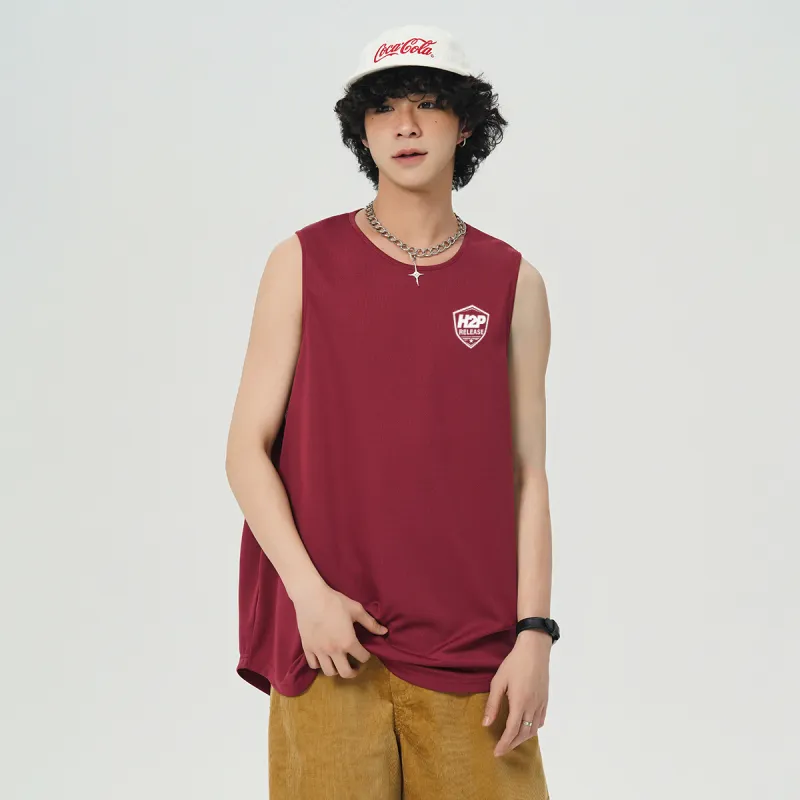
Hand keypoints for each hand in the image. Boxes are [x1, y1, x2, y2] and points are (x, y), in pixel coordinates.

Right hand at [292, 582, 388, 678]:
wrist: (311, 597)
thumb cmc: (335, 602)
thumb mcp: (356, 610)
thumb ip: (370, 623)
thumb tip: (384, 632)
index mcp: (348, 642)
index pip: (363, 657)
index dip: (366, 656)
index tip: (365, 652)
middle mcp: (334, 651)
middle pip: (346, 673)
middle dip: (353, 672)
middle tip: (355, 666)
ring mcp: (319, 651)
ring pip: (329, 672)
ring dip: (336, 670)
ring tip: (339, 663)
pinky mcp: (307, 648)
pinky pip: (313, 665)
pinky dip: (320, 664)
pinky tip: (324, 658)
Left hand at [482, 631, 550, 756]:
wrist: (535, 650)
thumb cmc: (514, 663)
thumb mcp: (498, 681)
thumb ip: (492, 704)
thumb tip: (486, 724)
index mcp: (519, 703)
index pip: (511, 731)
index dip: (504, 744)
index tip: (496, 753)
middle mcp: (532, 707)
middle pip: (523, 734)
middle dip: (512, 744)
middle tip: (502, 750)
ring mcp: (540, 704)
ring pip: (533, 730)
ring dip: (522, 738)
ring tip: (512, 741)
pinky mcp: (545, 699)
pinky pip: (540, 721)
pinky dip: (533, 729)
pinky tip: (527, 728)